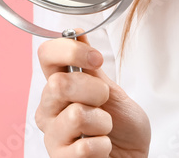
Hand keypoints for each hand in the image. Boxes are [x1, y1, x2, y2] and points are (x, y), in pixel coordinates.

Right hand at [35, 30, 150, 157]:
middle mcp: (49, 109)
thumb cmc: (122, 126)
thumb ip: (91, 67)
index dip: (70, 51)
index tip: (96, 59)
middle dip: (94, 90)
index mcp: (59, 87)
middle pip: (58, 84)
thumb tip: (75, 33)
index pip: (46, 55)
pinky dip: (103, 146)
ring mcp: (52, 136)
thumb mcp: (111, 90)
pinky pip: (85, 147)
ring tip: (104, 129)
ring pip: (75, 115)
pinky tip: (102, 148)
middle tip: (104, 101)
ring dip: (103, 122)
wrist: (132, 156)